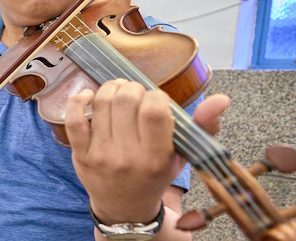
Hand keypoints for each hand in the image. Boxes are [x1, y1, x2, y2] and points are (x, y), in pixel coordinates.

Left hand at [64, 79, 229, 224]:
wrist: (124, 206)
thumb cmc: (155, 175)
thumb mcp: (184, 157)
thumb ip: (204, 126)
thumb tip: (222, 99)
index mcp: (156, 158)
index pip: (155, 111)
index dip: (156, 96)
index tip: (156, 101)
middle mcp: (127, 157)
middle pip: (126, 101)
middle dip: (133, 88)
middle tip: (137, 94)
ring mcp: (100, 155)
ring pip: (102, 103)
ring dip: (111, 88)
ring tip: (119, 90)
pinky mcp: (80, 153)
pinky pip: (73, 118)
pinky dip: (79, 100)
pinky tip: (91, 96)